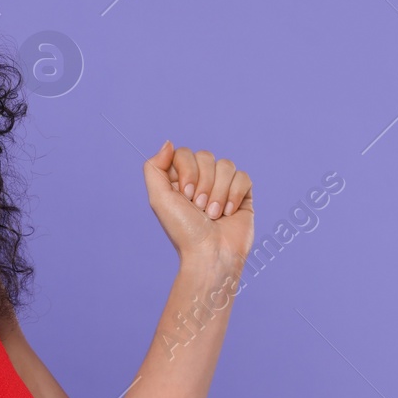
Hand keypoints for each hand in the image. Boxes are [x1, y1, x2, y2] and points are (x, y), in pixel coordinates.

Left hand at [142, 141, 253, 268]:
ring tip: (213, 215)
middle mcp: (201, 180)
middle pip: (206, 156)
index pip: (184, 153)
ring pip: (226, 165)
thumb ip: (154, 168)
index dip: (187, 171)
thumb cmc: (184, 230)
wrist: (211, 254)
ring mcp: (223, 186)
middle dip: (203, 184)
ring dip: (218, 192)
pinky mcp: (243, 195)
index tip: (185, 195)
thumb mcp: (158, 199)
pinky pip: (243, 176)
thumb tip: (168, 143)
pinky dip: (234, 195)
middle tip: (199, 208)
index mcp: (179, 179)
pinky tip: (228, 213)